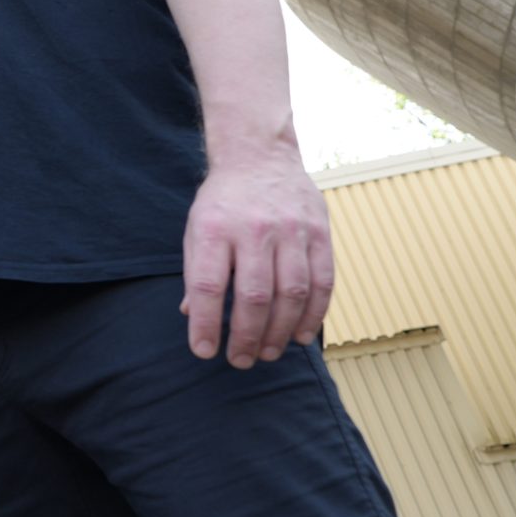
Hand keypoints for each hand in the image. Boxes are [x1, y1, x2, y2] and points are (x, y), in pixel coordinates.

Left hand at [182, 144, 334, 367]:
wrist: (260, 155)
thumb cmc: (223, 201)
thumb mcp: (197, 229)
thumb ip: (196, 272)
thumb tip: (192, 316)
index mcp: (214, 229)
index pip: (208, 285)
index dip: (206, 323)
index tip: (204, 351)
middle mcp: (254, 230)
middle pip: (254, 295)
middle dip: (246, 335)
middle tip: (241, 361)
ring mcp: (292, 230)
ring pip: (292, 293)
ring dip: (281, 331)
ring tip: (268, 353)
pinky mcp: (320, 232)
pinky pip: (323, 282)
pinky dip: (314, 314)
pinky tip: (302, 335)